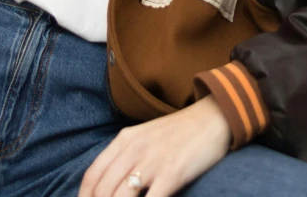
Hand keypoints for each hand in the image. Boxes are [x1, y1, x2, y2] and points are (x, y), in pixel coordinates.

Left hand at [78, 94, 231, 196]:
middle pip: (103, 190)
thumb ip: (126, 155)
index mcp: (125, 139)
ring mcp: (152, 161)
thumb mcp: (145, 136)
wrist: (212, 117)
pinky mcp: (172, 173)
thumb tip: (108, 183)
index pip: (93, 175)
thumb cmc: (179, 131)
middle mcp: (134, 149)